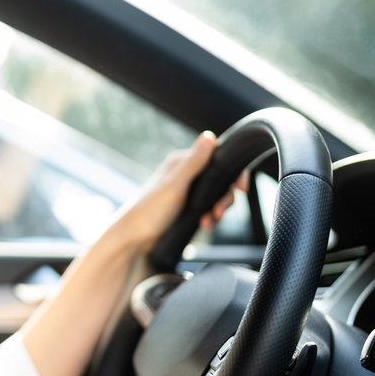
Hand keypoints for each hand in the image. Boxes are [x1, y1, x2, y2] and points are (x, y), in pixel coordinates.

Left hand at [113, 132, 248, 250]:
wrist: (133, 238)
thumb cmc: (149, 211)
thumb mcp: (175, 186)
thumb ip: (194, 163)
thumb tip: (208, 136)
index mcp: (182, 162)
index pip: (218, 158)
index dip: (233, 173)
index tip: (241, 189)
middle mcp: (185, 173)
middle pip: (221, 179)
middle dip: (225, 197)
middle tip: (219, 211)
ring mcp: (185, 190)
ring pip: (215, 196)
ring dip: (217, 210)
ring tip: (209, 221)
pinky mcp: (185, 207)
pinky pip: (207, 208)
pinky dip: (210, 217)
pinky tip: (204, 225)